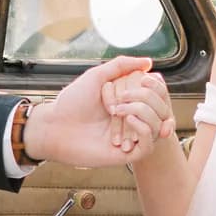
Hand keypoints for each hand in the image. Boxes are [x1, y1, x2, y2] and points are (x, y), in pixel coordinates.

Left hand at [28, 58, 174, 171]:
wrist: (55, 126)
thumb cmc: (72, 102)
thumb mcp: (97, 75)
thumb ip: (122, 65)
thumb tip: (149, 62)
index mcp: (128, 100)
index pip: (154, 92)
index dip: (147, 85)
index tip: (132, 82)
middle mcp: (132, 118)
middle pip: (159, 108)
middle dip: (143, 98)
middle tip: (119, 100)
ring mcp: (130, 136)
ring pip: (157, 126)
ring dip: (141, 112)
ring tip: (116, 111)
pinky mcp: (126, 154)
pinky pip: (149, 145)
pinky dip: (142, 129)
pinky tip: (127, 120)